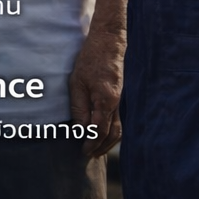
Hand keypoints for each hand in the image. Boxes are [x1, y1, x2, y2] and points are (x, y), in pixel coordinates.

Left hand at [69, 17, 124, 155]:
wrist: (109, 43)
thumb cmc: (90, 60)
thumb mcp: (77, 82)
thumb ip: (79, 107)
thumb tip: (81, 129)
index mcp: (106, 100)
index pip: (100, 130)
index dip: (92, 143)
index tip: (83, 151)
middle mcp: (117, 103)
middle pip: (113, 134)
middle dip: (101, 147)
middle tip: (89, 155)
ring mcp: (122, 101)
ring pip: (119, 129)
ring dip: (108, 142)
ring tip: (96, 150)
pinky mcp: (121, 97)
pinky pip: (119, 120)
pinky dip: (113, 132)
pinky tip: (104, 135)